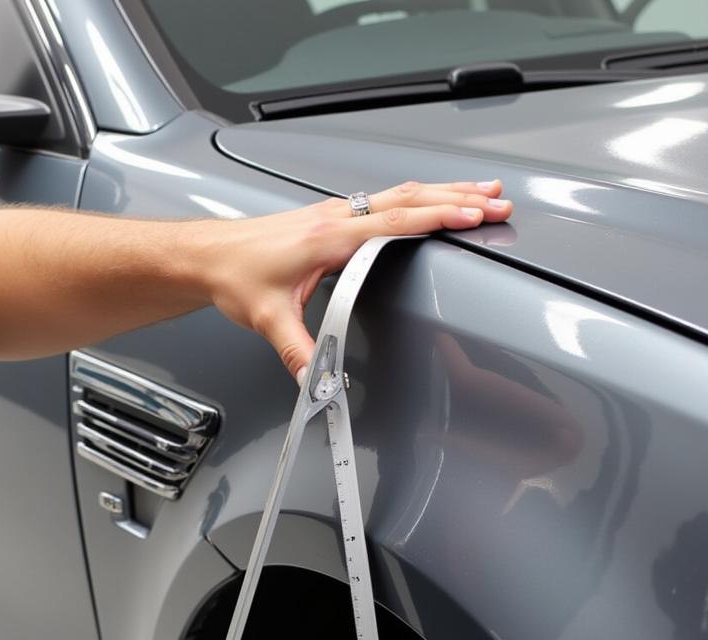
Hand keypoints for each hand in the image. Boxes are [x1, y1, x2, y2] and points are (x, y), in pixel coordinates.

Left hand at [203, 179, 512, 382]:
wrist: (208, 255)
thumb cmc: (235, 275)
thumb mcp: (267, 319)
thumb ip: (298, 352)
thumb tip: (321, 380)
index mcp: (328, 237)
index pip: (395, 222)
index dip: (437, 218)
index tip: (473, 216)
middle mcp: (336, 217)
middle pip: (409, 199)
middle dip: (459, 198)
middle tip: (499, 200)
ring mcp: (335, 213)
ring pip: (400, 194)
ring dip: (444, 191)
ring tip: (482, 192)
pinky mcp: (330, 218)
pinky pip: (385, 199)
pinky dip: (418, 196)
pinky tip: (431, 199)